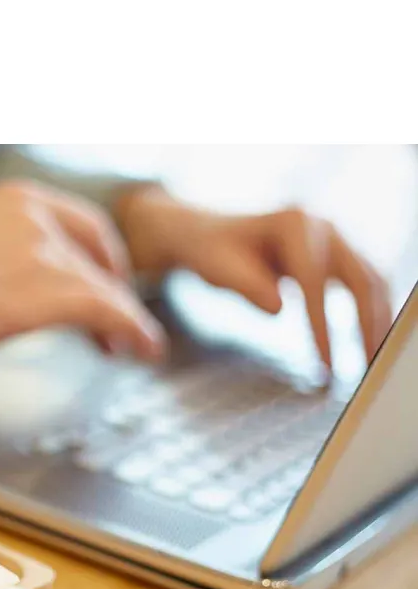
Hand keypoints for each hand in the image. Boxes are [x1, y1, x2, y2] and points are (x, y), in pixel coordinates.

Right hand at [0, 181, 163, 400]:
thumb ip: (3, 253)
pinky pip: (108, 309)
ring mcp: (40, 249)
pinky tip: (141, 349)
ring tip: (130, 347)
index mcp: (14, 198)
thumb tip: (22, 283)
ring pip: (106, 286)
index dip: (103, 260)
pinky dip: (133, 330)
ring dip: (125, 320)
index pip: (83, 224)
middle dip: (116, 290)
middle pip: (101, 252)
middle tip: (120, 326)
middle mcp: (34, 213)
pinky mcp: (44, 290)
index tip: (106, 287)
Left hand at [116, 186, 392, 368]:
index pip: (314, 279)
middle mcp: (321, 226)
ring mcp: (333, 239)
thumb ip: (246, 286)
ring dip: (377, 321)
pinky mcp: (336, 256)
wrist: (210, 235)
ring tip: (374, 360)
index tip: (326, 361)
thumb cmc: (212, 253)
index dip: (322, 322)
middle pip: (359, 277)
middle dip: (367, 323)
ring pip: (370, 281)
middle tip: (368, 365)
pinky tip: (370, 342)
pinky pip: (363, 284)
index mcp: (293, 223)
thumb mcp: (218, 269)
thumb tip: (277, 309)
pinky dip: (371, 312)